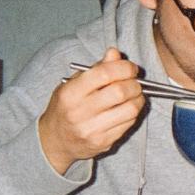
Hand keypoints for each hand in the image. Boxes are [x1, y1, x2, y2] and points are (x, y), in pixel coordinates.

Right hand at [38, 47, 143, 174]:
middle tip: (134, 82)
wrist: (55, 140)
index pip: (104, 74)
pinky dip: (133, 113)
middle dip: (134, 83)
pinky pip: (129, 123)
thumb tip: (115, 53)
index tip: (130, 68)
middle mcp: (79, 112)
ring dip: (138, 99)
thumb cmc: (66, 107)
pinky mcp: (104, 142)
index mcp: (70, 93)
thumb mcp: (73, 83)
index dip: (123, 67)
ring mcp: (92, 129)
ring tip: (133, 95)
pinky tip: (126, 109)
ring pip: (130, 109)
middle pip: (120, 92)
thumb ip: (96, 68)